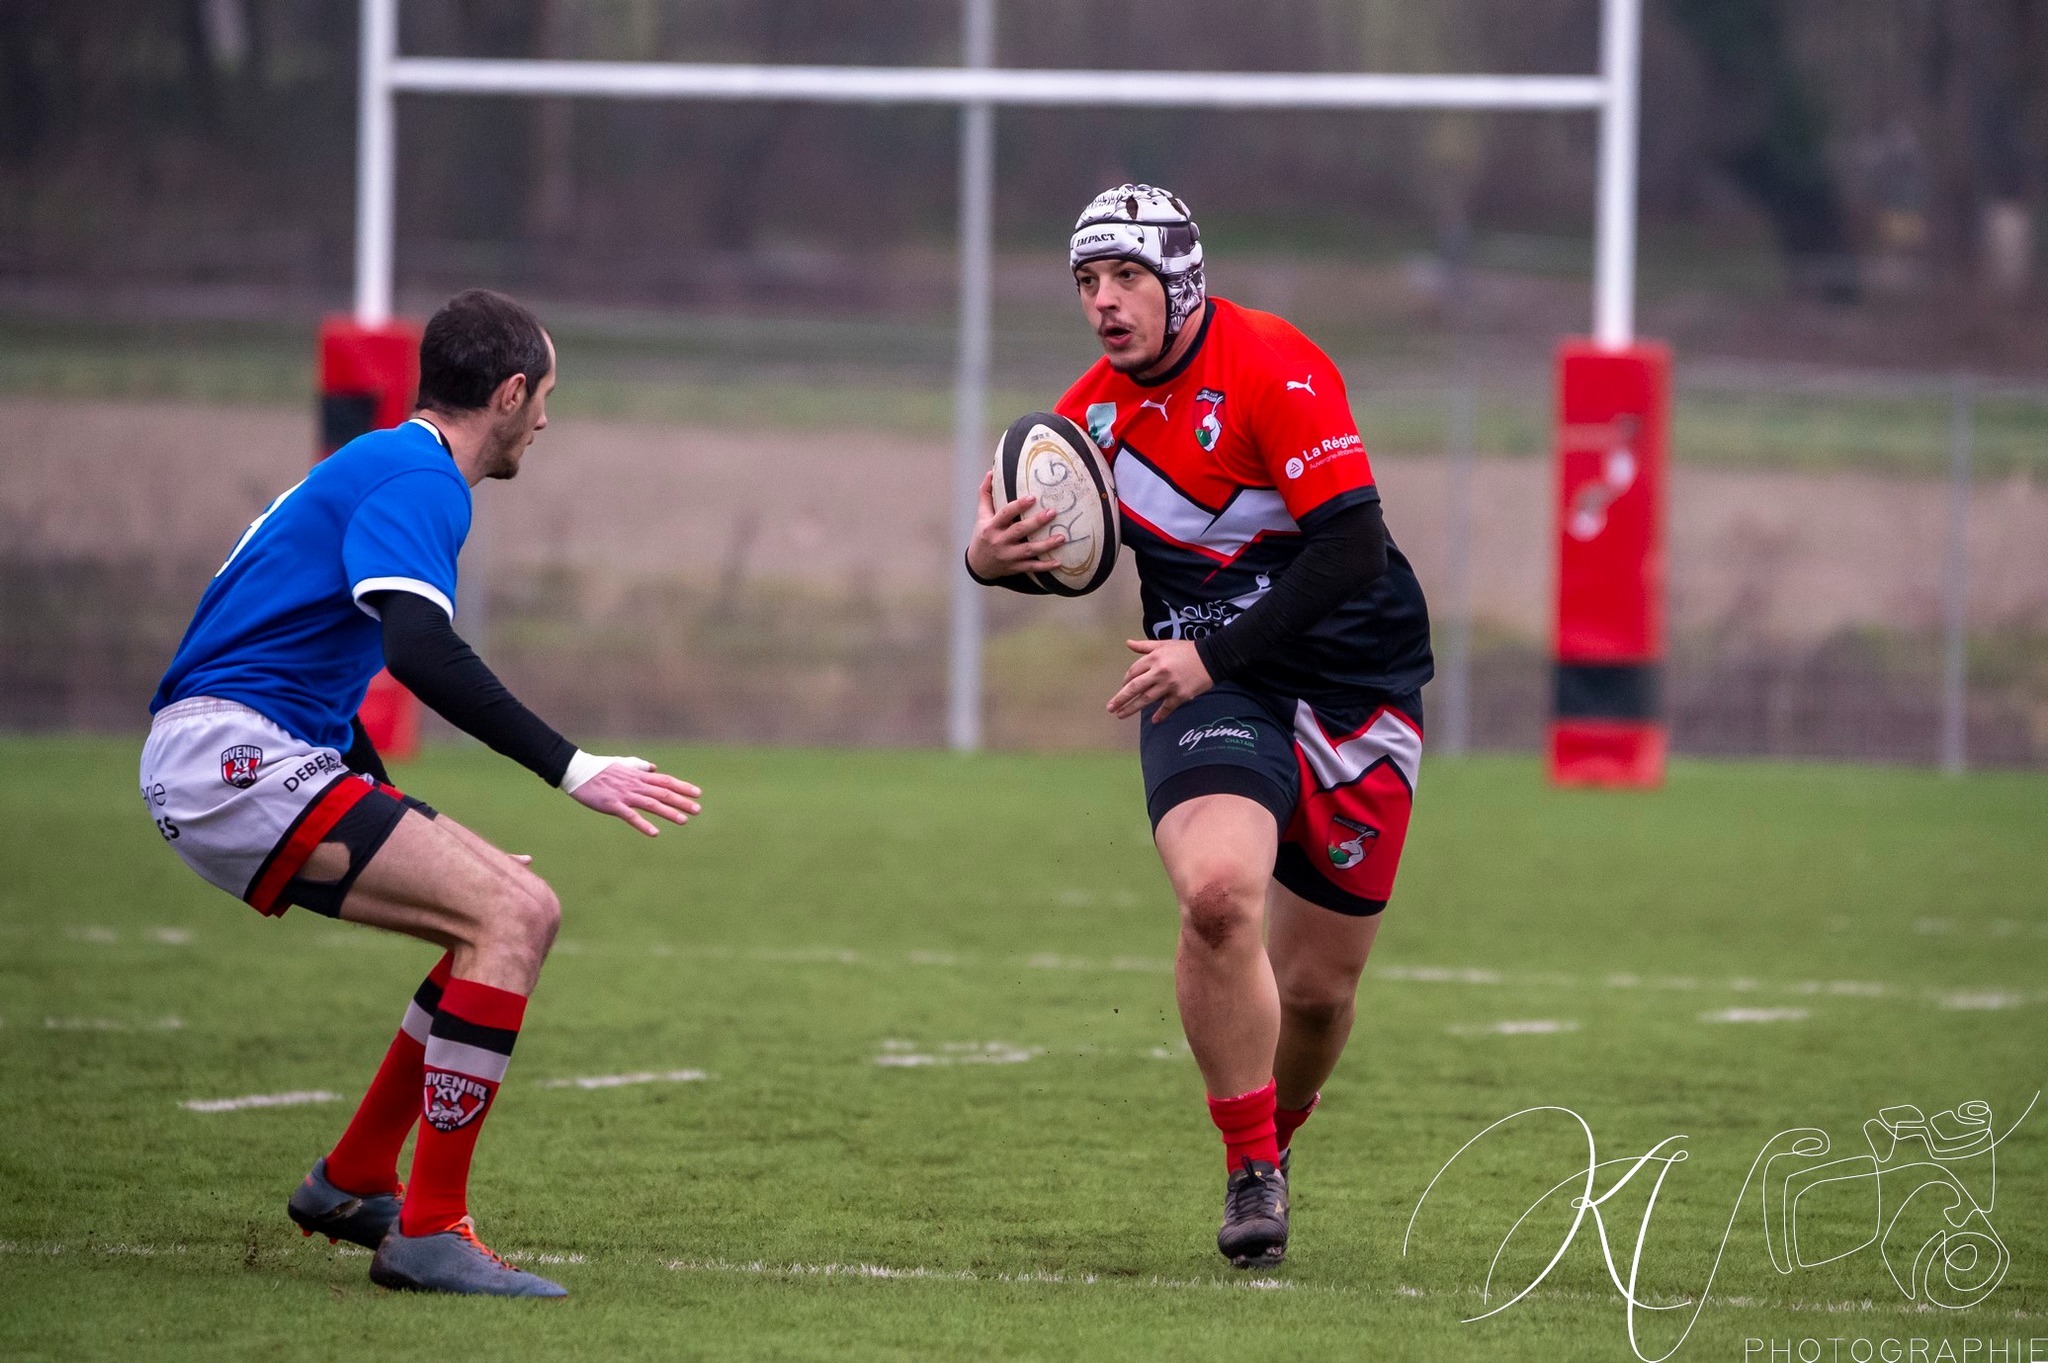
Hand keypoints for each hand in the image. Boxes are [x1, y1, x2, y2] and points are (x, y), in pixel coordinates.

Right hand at [568, 758, 702, 836]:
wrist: (577, 771)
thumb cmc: (600, 768)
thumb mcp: (623, 764)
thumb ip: (639, 766)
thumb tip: (654, 767)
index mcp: (638, 776)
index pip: (665, 781)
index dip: (683, 787)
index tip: (698, 793)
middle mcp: (635, 785)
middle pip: (663, 793)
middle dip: (682, 801)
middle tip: (698, 810)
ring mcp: (625, 795)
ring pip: (652, 804)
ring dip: (669, 812)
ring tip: (684, 821)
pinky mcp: (613, 805)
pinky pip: (631, 816)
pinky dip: (643, 824)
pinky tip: (655, 833)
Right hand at [965, 470, 1065, 579]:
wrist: (978, 565)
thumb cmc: (983, 535)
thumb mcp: (981, 515)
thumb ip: (986, 494)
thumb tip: (991, 472)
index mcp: (991, 527)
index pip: (1004, 514)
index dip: (1018, 506)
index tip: (1032, 498)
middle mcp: (999, 542)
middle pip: (1019, 531)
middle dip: (1036, 523)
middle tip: (1053, 513)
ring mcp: (1008, 556)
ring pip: (1028, 550)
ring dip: (1046, 545)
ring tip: (1061, 537)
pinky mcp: (1015, 567)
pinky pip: (1032, 567)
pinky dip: (1045, 566)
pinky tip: (1059, 562)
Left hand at [1107, 639, 1212, 721]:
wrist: (1212, 658)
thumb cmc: (1186, 650)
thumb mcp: (1165, 644)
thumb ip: (1145, 646)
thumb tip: (1128, 643)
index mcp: (1154, 658)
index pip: (1133, 672)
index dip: (1126, 681)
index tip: (1123, 687)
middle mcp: (1160, 672)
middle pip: (1135, 688)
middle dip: (1121, 699)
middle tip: (1110, 708)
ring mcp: (1170, 685)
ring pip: (1147, 699)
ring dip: (1132, 708)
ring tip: (1121, 715)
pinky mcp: (1181, 695)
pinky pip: (1167, 707)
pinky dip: (1160, 715)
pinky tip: (1154, 721)